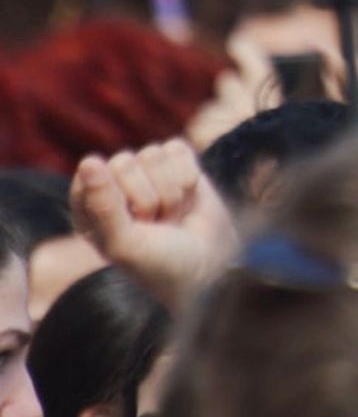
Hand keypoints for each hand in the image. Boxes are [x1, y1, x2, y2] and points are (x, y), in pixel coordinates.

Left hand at [71, 139, 239, 310]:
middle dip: (148, 199)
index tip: (130, 229)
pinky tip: (187, 198)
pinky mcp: (175, 162)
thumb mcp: (125, 244)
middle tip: (155, 226)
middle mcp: (114, 185)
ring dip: (170, 193)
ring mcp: (146, 172)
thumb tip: (89, 161)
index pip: (91, 176)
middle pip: (124, 162)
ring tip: (171, 217)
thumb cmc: (159, 264)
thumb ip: (104, 206)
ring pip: (152, 155)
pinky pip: (176, 149)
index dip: (117, 202)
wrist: (209, 267)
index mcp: (89, 204)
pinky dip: (188, 177)